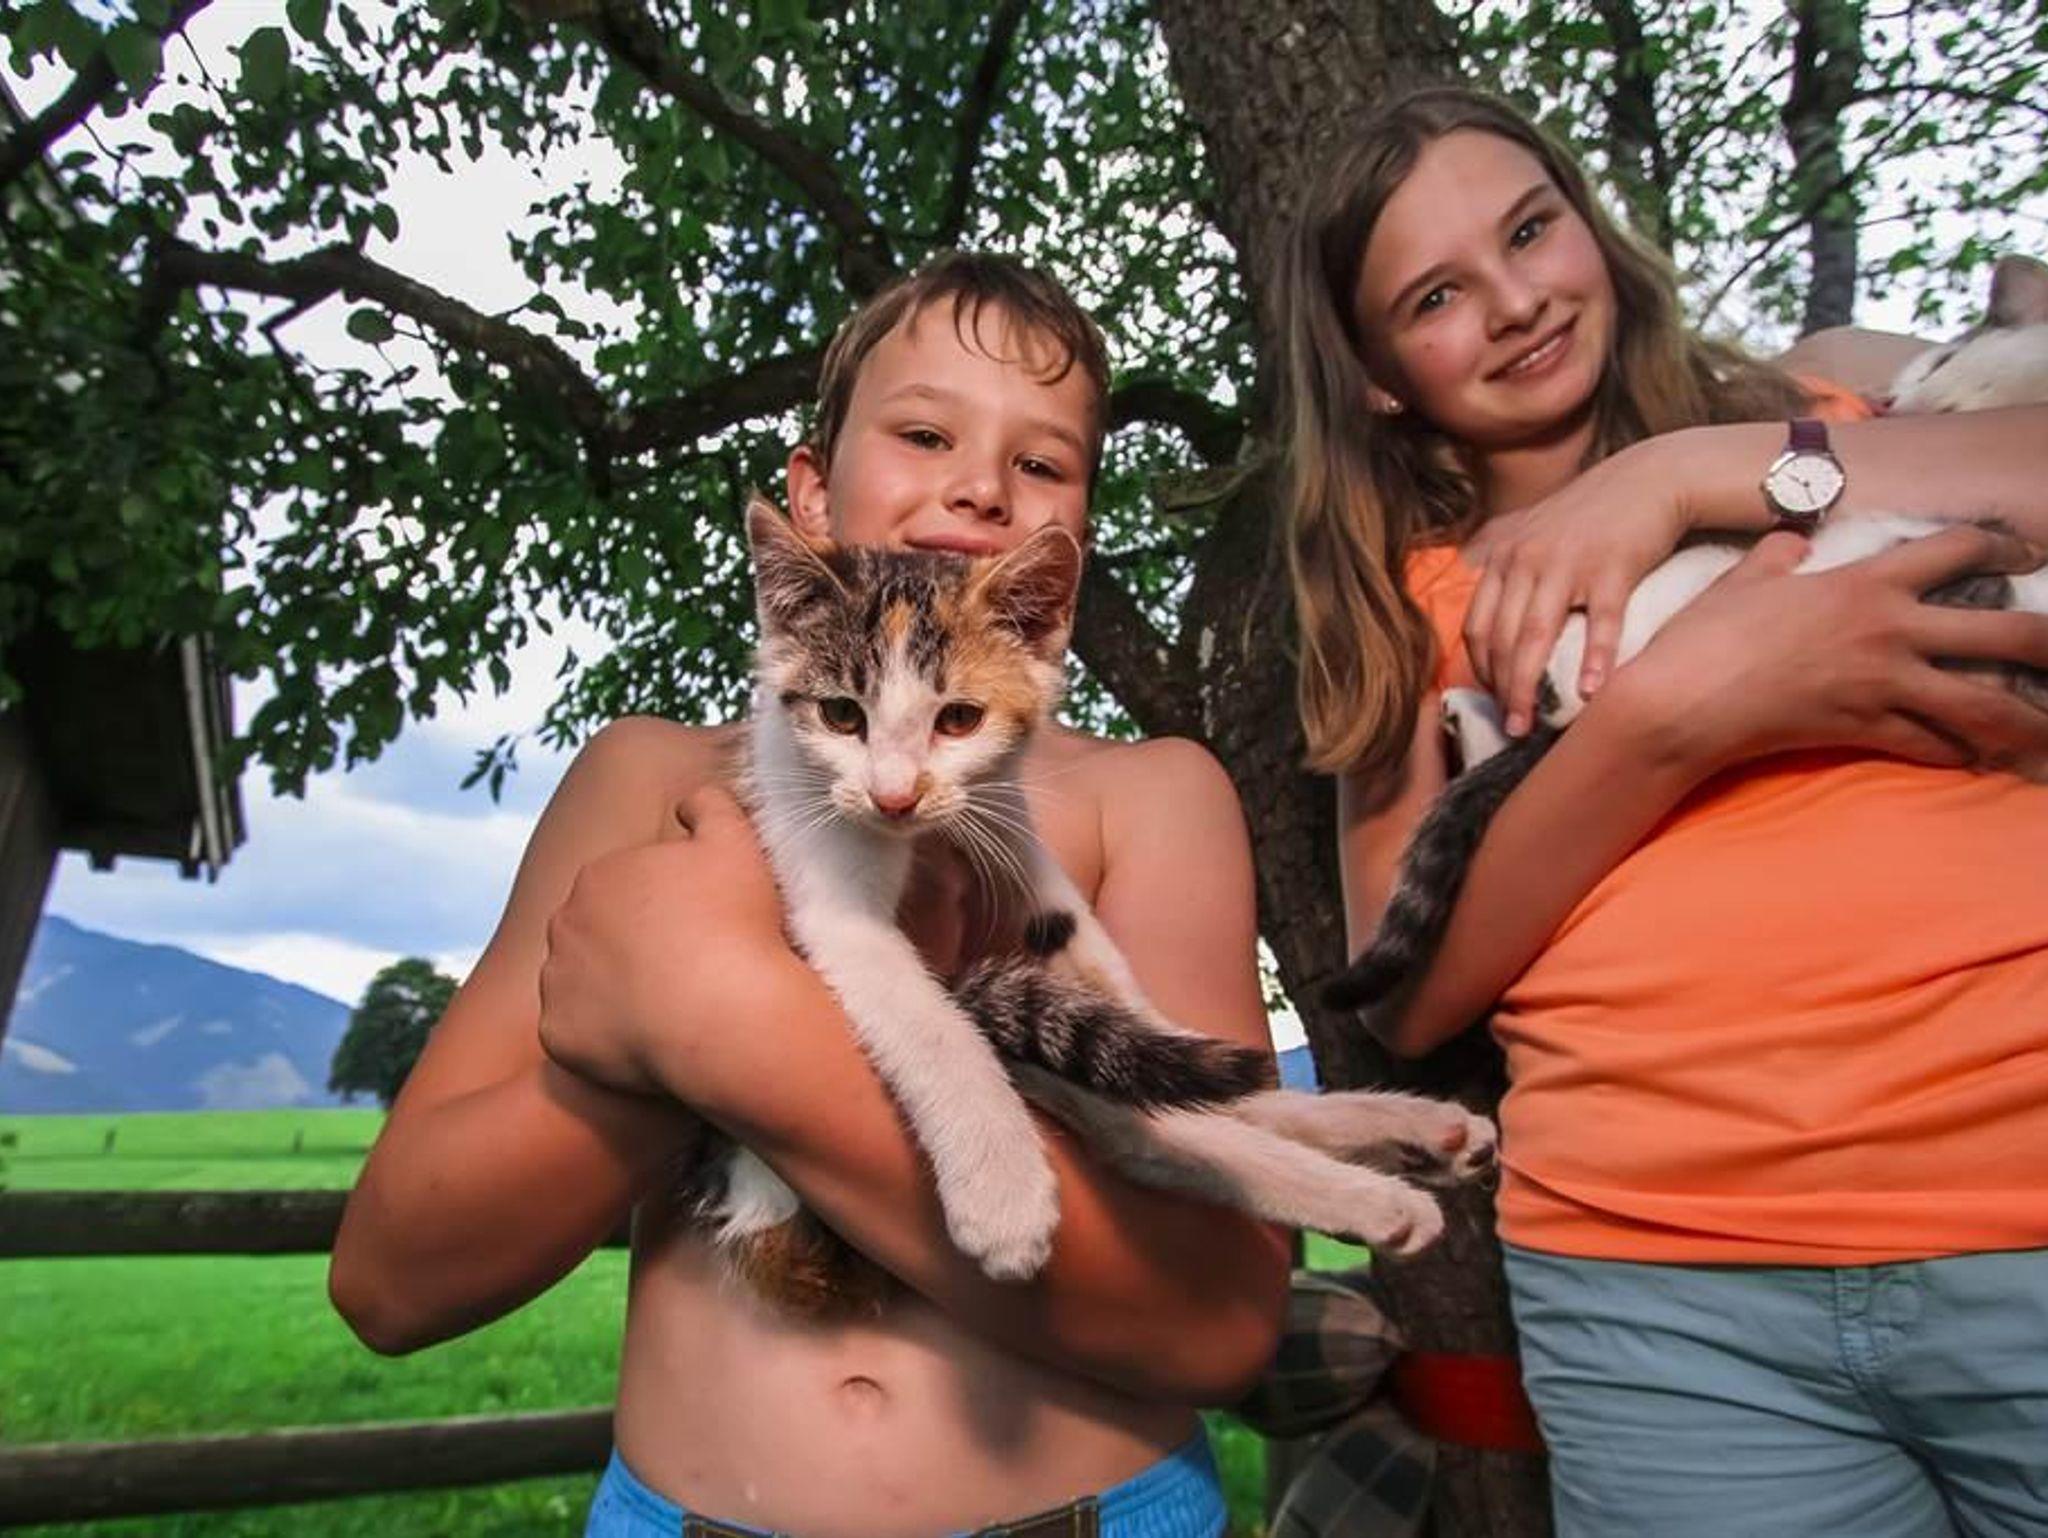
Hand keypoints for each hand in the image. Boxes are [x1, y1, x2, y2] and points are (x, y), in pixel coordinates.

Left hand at [538, 784, 795, 1098]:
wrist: (726, 1014)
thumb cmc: (735, 925)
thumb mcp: (736, 843)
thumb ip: (710, 806)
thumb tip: (688, 802)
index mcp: (599, 875)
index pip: (626, 890)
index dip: (664, 908)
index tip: (697, 928)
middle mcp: (564, 923)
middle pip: (598, 934)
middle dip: (632, 946)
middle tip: (685, 968)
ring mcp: (556, 981)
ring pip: (585, 984)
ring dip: (617, 991)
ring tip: (671, 1007)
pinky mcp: (558, 1034)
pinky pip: (580, 1034)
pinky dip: (607, 1038)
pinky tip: (651, 1038)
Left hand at [1464, 436, 1695, 733]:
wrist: (1649, 478)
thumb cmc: (1593, 516)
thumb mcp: (1537, 535)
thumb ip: (1512, 572)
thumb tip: (1495, 621)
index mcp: (1505, 558)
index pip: (1477, 626)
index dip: (1481, 670)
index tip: (1493, 700)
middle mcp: (1526, 560)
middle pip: (1501, 639)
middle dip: (1501, 690)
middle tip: (1511, 728)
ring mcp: (1567, 563)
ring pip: (1535, 636)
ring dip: (1529, 687)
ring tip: (1532, 724)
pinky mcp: (1612, 567)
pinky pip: (1599, 622)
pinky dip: (1594, 660)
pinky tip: (1591, 691)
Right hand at [1605, 524, 2047, 775]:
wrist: (1680, 702)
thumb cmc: (1703, 636)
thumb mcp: (1741, 580)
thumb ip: (1776, 555)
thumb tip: (1790, 542)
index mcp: (1865, 582)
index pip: (1957, 550)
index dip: (2001, 548)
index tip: (2026, 558)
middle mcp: (1890, 630)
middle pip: (2005, 631)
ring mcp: (1883, 685)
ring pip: (1985, 703)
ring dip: (2029, 717)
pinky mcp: (1865, 730)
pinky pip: (1932, 745)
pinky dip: (1957, 753)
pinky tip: (1973, 758)